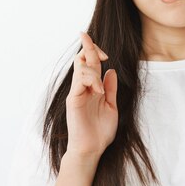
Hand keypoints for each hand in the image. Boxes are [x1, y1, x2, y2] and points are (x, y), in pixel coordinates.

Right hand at [65, 31, 118, 157]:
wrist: (92, 149)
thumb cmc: (100, 132)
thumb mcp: (111, 106)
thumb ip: (110, 89)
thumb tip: (111, 70)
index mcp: (93, 88)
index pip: (92, 64)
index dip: (96, 52)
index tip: (106, 53)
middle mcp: (83, 88)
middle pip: (83, 60)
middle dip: (88, 46)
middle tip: (86, 36)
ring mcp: (77, 93)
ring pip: (80, 67)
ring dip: (93, 69)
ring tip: (100, 89)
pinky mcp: (73, 100)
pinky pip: (79, 81)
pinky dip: (90, 80)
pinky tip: (97, 90)